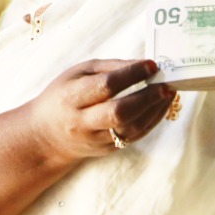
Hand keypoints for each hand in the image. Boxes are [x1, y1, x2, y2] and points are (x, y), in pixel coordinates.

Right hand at [23, 59, 173, 165]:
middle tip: (166, 84)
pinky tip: (161, 107)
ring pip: (130, 129)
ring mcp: (94, 140)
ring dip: (154, 111)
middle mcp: (82, 123)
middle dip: (147, 97)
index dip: (131, 75)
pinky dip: (151, 121)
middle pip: (118, 113)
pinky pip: (134, 137)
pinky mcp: (106, 150)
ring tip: (169, 93)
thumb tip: (143, 64)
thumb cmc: (64, 95)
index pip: (104, 87)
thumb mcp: (78, 73)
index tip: (151, 65)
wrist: (45, 136)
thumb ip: (110, 67)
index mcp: (71, 98)